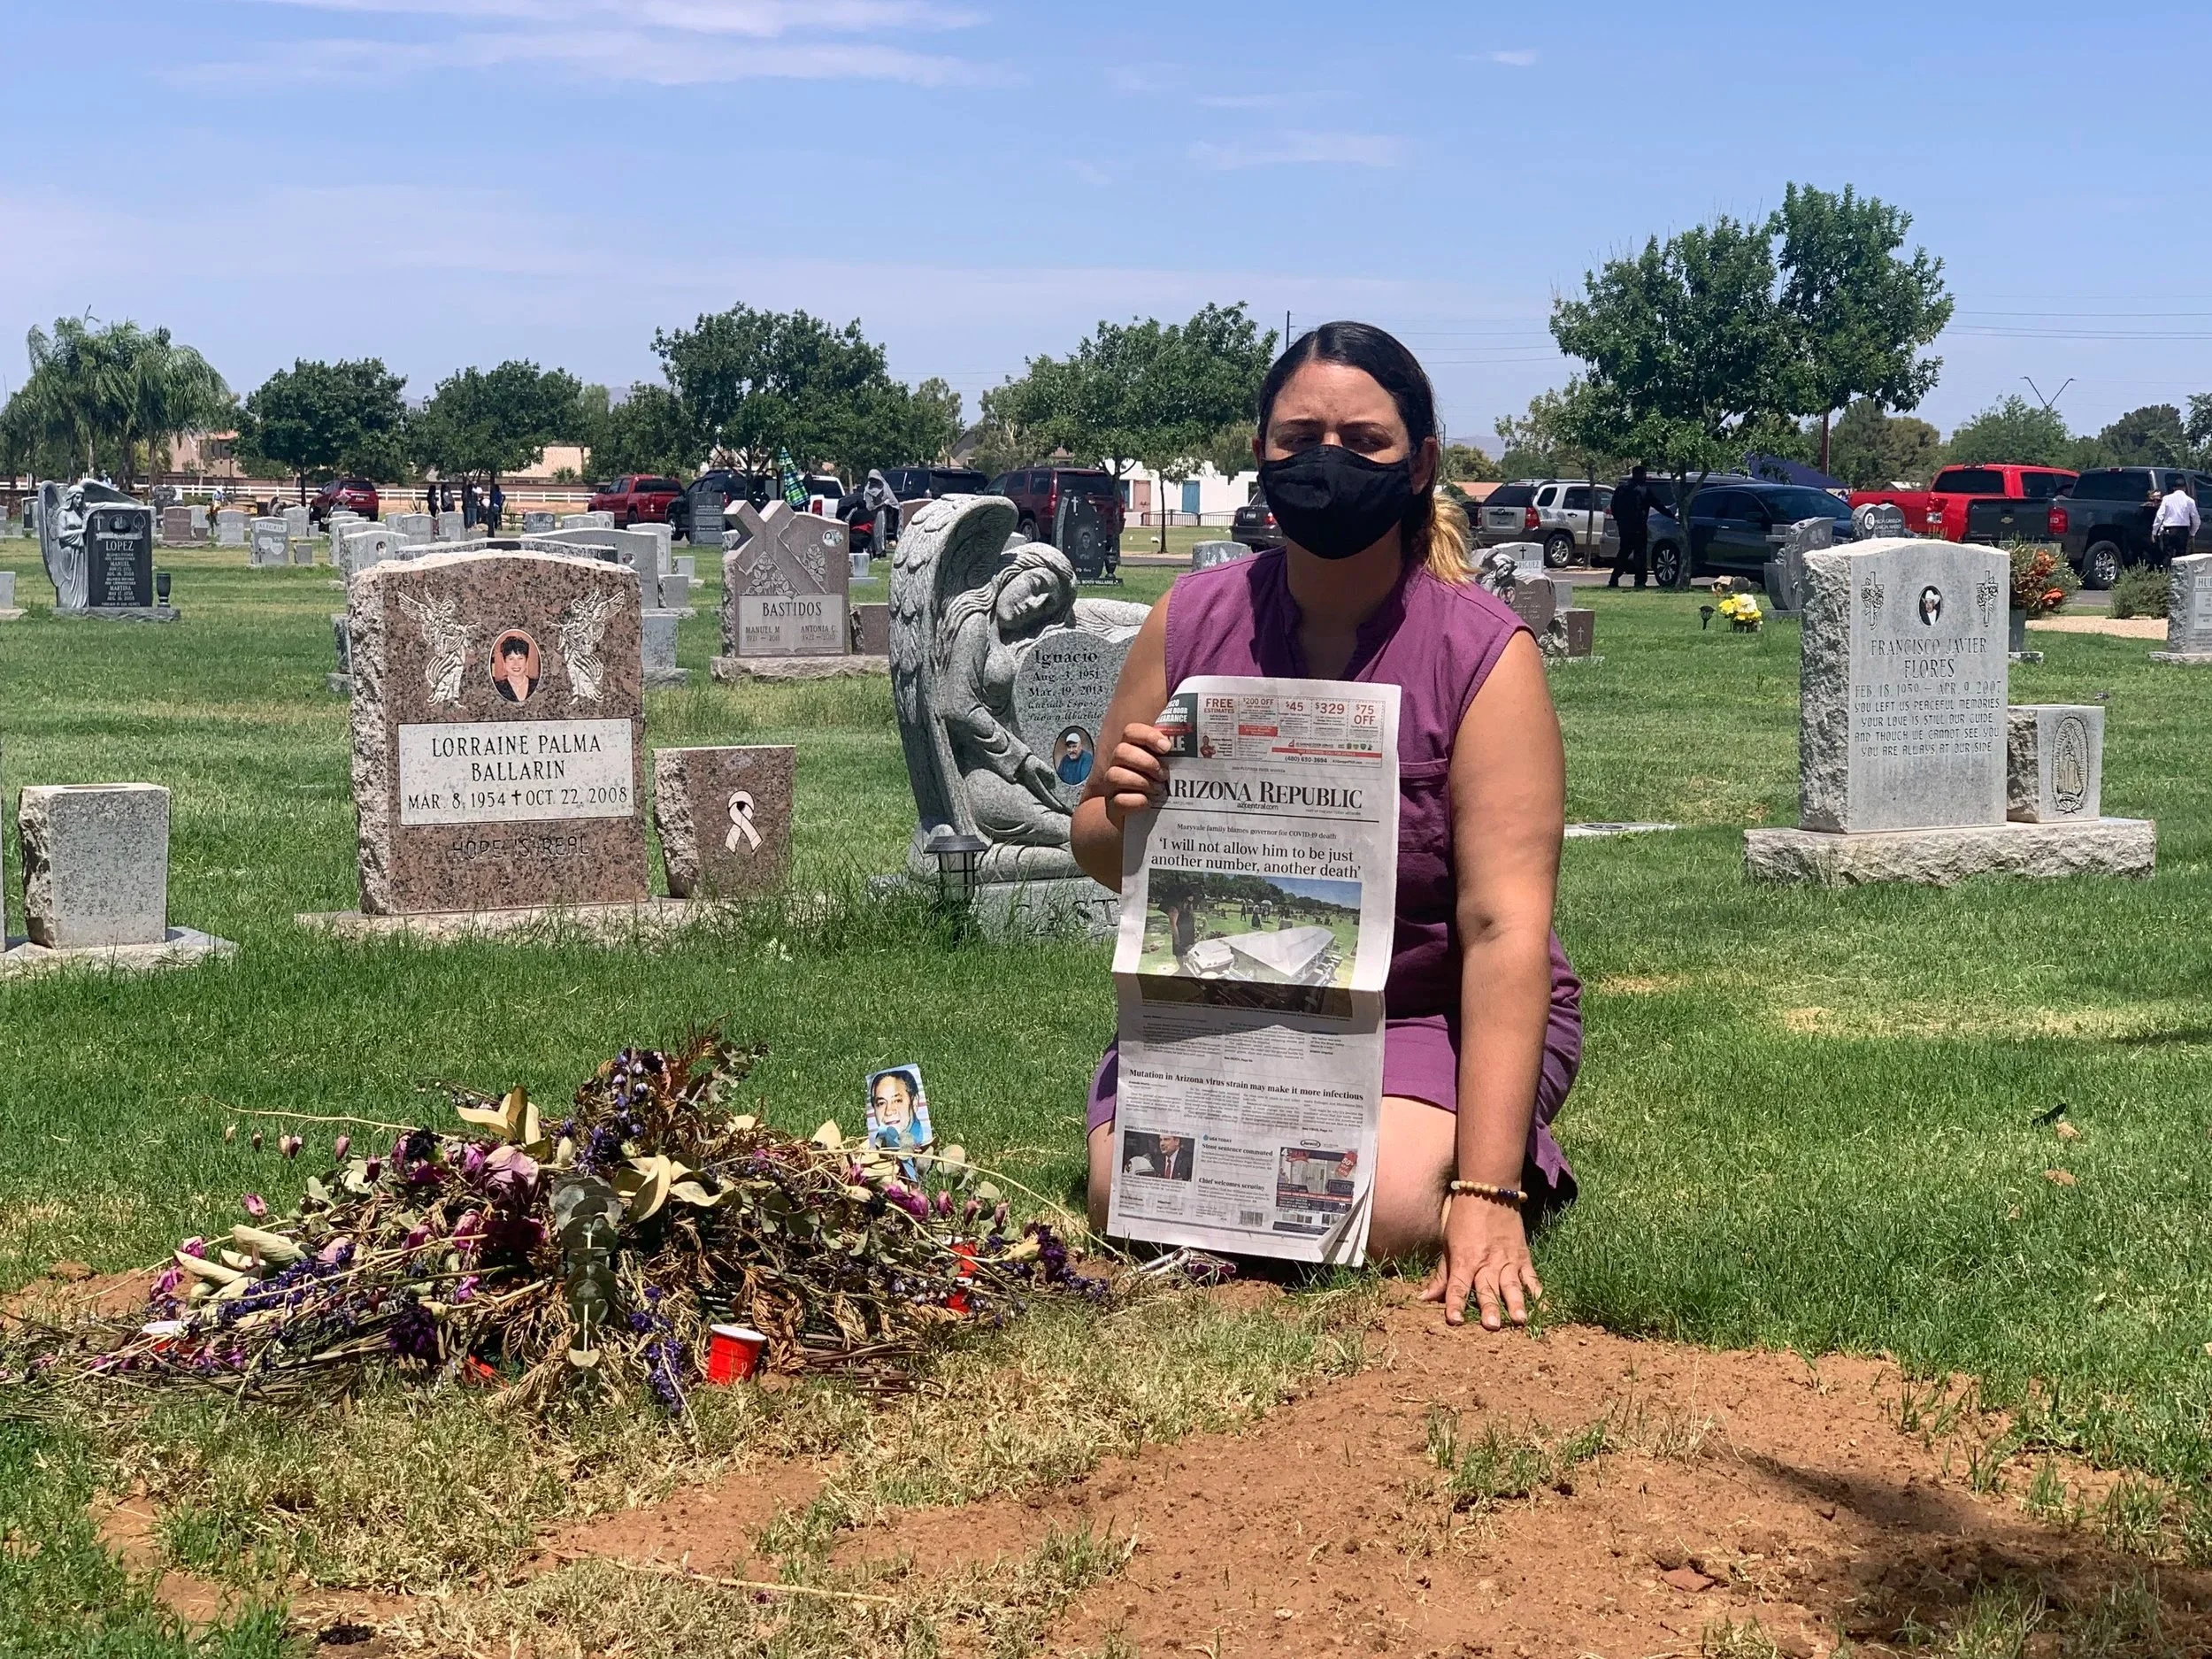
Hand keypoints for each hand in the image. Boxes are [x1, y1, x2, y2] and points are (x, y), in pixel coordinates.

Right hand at [1098, 722, 1170, 830]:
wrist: (1141, 822)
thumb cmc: (1157, 790)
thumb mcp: (1165, 770)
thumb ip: (1173, 757)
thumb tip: (1196, 748)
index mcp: (1131, 750)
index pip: (1131, 731)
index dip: (1148, 736)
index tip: (1167, 748)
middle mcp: (1117, 765)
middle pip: (1121, 751)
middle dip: (1146, 762)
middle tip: (1164, 775)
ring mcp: (1112, 787)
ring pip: (1115, 775)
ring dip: (1141, 781)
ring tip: (1158, 790)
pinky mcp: (1112, 808)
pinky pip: (1118, 801)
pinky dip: (1136, 801)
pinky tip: (1148, 803)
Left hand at [1419, 1194, 1540, 1330]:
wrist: (1489, 1190)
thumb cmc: (1463, 1218)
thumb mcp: (1447, 1243)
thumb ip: (1442, 1274)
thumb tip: (1425, 1298)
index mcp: (1465, 1259)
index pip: (1458, 1286)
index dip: (1455, 1304)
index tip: (1454, 1321)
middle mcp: (1486, 1262)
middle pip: (1487, 1289)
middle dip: (1489, 1308)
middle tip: (1491, 1326)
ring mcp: (1507, 1260)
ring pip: (1512, 1286)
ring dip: (1515, 1304)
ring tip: (1520, 1321)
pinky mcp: (1523, 1257)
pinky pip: (1532, 1278)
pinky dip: (1539, 1294)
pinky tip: (1544, 1309)